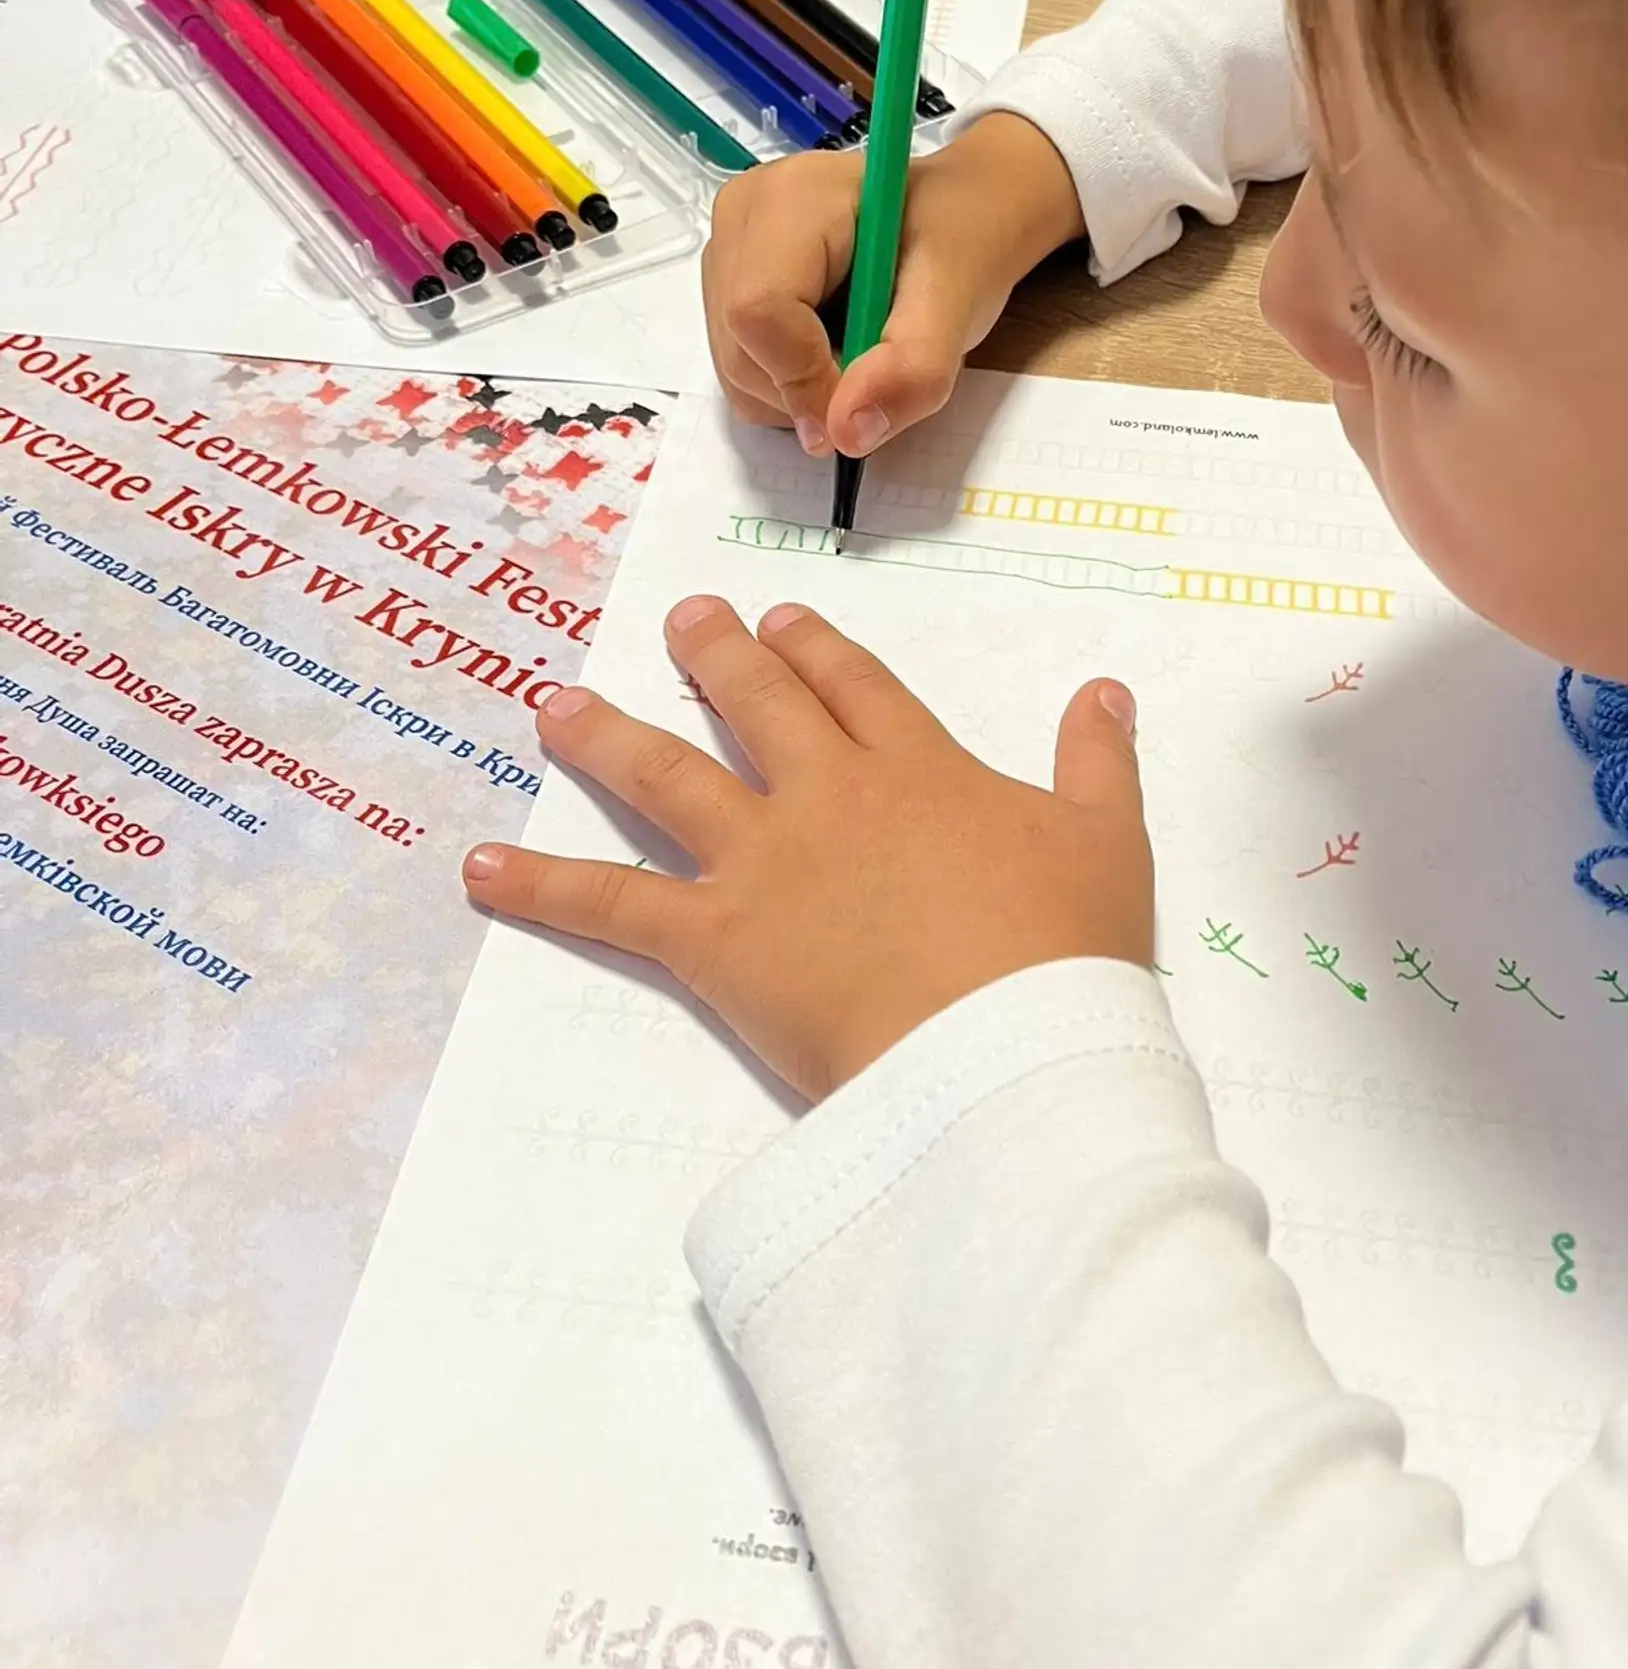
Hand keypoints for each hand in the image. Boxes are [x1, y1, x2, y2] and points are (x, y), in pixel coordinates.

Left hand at [461, 597, 1152, 1099]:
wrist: (1007, 1046)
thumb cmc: (1066, 951)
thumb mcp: (1106, 844)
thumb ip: (1097, 761)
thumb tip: (1103, 691)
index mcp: (921, 769)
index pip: (858, 687)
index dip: (816, 651)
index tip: (781, 622)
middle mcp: (829, 794)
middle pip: (758, 706)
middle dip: (714, 658)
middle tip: (679, 624)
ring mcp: (764, 860)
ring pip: (667, 777)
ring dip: (605, 737)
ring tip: (556, 706)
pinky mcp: (715, 939)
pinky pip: (611, 904)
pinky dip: (540, 885)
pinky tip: (480, 867)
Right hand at [703, 111, 1084, 461]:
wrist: (960, 213)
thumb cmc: (962, 237)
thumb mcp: (960, 296)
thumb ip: (913, 366)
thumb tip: (847, 433)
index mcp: (789, 198)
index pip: (758, 312)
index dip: (804, 379)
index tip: (863, 402)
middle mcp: (740, 218)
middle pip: (740, 351)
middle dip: (811, 392)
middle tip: (880, 363)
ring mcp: (725, 253)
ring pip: (736, 373)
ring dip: (802, 395)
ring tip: (862, 345)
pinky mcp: (725, 287)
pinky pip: (740, 374)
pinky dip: (791, 389)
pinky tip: (833, 346)